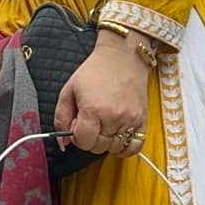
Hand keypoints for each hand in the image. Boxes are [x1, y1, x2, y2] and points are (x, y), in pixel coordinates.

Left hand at [54, 32, 152, 157]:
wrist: (122, 57)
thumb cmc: (95, 71)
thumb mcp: (68, 91)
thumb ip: (61, 118)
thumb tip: (63, 142)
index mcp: (93, 109)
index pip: (83, 141)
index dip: (77, 136)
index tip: (78, 125)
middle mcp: (113, 117)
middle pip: (98, 147)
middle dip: (90, 138)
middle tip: (90, 121)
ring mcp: (130, 120)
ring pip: (114, 148)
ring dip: (106, 141)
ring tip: (104, 124)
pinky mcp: (142, 120)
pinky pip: (134, 147)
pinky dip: (124, 147)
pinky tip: (117, 136)